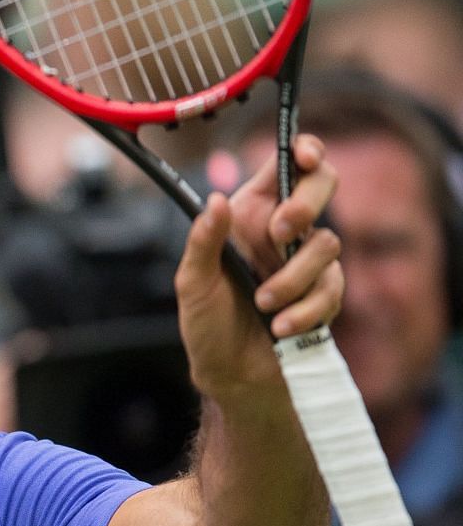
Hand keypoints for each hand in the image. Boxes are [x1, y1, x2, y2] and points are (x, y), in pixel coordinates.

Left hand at [175, 132, 343, 400]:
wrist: (231, 375)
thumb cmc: (207, 325)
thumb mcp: (192, 282)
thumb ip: (203, 241)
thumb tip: (216, 201)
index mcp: (249, 214)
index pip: (286, 165)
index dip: (304, 150)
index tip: (304, 156)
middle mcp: (281, 231)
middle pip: (322, 187)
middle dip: (303, 206)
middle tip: (278, 233)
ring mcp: (306, 261)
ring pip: (326, 243)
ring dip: (293, 277)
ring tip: (262, 304)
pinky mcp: (325, 293)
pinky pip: (332, 287)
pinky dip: (305, 308)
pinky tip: (280, 326)